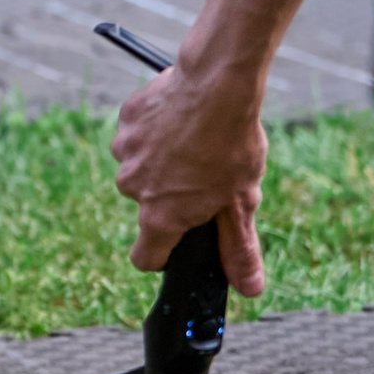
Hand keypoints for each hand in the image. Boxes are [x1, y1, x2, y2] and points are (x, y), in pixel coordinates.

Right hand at [108, 61, 267, 295]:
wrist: (216, 84)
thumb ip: (239, 248)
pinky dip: (157, 130)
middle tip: (207, 174)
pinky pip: (139, 134)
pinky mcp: (125, 120)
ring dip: (164, 160)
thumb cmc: (231, 145)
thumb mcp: (242, 202)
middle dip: (173, 194)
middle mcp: (133, 187)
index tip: (180, 242)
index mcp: (160, 215)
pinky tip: (183, 118)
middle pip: (148, 204)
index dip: (163, 256)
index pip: (145, 257)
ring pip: (144, 166)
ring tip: (197, 141)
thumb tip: (249, 289)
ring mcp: (125, 152)